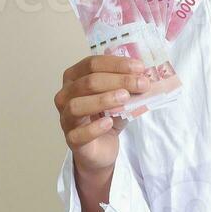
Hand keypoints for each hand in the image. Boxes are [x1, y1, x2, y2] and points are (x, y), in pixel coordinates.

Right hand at [53, 55, 149, 172]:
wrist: (102, 146)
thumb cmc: (107, 116)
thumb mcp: (120, 97)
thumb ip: (128, 86)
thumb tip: (145, 77)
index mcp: (74, 78)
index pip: (92, 64)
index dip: (117, 64)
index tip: (140, 68)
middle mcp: (65, 95)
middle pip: (88, 82)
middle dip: (118, 80)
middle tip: (141, 84)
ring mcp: (65, 118)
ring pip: (77, 105)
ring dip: (103, 100)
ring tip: (125, 98)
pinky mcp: (71, 139)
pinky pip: (79, 134)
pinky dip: (94, 128)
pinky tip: (109, 122)